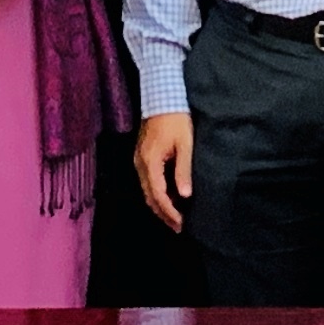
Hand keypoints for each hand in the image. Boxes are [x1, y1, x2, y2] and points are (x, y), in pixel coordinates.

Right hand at [134, 110, 193, 230]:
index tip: (182, 223)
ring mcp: (138, 160)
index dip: (170, 212)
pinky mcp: (141, 156)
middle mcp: (140, 164)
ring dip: (159, 206)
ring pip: (146, 191)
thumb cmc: (176, 118)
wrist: (162, 97)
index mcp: (150, 162)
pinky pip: (147, 182)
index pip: (158, 195)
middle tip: (179, 227)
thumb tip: (184, 195)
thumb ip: (183, 170)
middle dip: (164, 214)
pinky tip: (168, 198)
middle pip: (149, 197)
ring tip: (174, 218)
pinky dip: (156, 194)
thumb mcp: (185, 144)